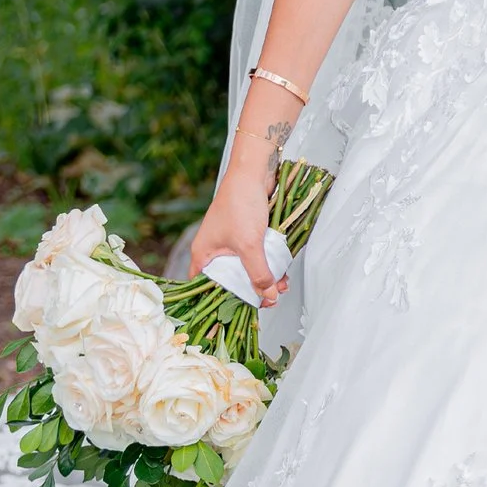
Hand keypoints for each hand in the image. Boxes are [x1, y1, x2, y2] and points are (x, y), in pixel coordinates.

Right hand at [188, 165, 285, 305]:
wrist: (254, 172)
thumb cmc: (240, 204)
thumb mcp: (249, 245)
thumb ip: (258, 273)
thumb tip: (268, 297)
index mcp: (204, 255)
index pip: (205, 288)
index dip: (220, 302)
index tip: (237, 313)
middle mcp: (215, 251)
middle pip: (231, 281)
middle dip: (251, 292)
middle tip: (268, 301)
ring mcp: (232, 243)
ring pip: (247, 270)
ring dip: (264, 279)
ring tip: (280, 287)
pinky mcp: (248, 235)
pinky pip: (258, 258)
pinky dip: (269, 266)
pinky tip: (283, 274)